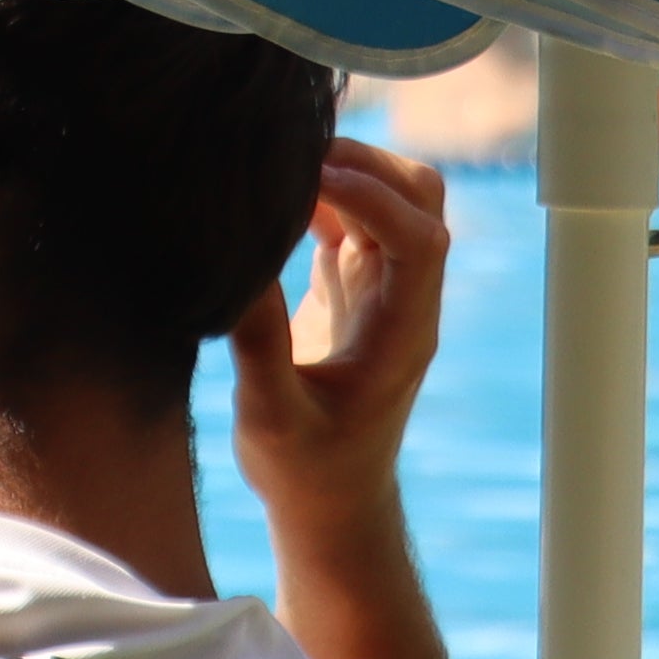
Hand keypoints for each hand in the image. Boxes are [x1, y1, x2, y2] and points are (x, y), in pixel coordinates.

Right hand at [225, 141, 450, 535]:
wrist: (328, 499)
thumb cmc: (306, 469)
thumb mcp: (271, 418)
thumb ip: (258, 345)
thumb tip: (238, 267)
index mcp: (405, 330)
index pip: (420, 239)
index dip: (373, 197)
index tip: (310, 182)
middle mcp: (404, 298)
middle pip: (420, 199)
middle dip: (364, 163)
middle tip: (289, 159)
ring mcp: (380, 287)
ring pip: (387, 196)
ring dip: (342, 171)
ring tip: (273, 170)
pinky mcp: (350, 285)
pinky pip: (348, 215)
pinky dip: (317, 192)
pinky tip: (268, 199)